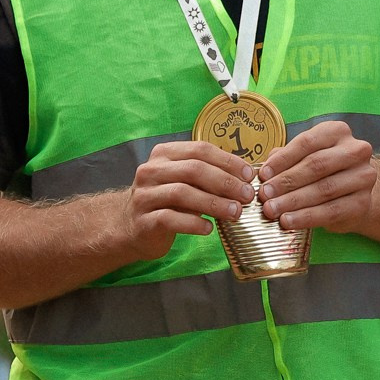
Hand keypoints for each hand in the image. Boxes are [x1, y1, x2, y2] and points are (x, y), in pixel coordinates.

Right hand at [122, 141, 252, 258]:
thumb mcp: (183, 181)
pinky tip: (209, 229)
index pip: (199, 150)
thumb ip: (206, 176)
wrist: (131, 227)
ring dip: (214, 203)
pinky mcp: (144, 221)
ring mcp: (144, 195)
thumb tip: (244, 179)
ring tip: (235, 212)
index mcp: (163, 154)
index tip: (249, 175)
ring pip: (182, 193)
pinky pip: (171, 219)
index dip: (227, 161)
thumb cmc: (166, 201)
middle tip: (246, 195)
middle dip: (225, 182)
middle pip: (193, 169)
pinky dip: (193, 223)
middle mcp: (151, 170)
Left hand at [256, 121, 378, 231]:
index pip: (307, 142)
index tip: (263, 174)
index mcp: (338, 131)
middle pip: (316, 165)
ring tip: (272, 210)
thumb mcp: (305, 157)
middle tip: (264, 195)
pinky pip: (331, 211)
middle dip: (286, 181)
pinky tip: (288, 221)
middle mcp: (356, 150)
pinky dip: (306, 217)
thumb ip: (285, 159)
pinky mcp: (363, 202)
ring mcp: (363, 176)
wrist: (354, 193)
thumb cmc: (323, 171)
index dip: (283, 159)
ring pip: (324, 189)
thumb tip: (264, 172)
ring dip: (293, 201)